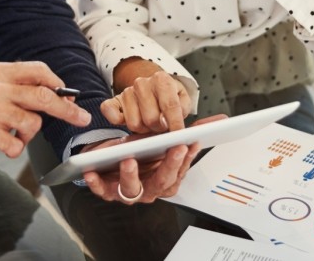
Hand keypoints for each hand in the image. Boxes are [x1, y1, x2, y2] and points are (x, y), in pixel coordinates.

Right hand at [0, 62, 91, 170]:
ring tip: (13, 134)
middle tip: (81, 118)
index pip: (38, 70)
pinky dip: (15, 148)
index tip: (70, 96)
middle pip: (44, 96)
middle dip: (67, 109)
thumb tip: (61, 94)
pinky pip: (17, 144)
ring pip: (33, 122)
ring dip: (28, 134)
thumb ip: (22, 89)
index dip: (58, 83)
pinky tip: (2, 144)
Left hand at [81, 114, 226, 203]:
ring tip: (129, 160)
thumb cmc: (140, 150)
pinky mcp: (107, 190)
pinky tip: (93, 172)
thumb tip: (221, 120)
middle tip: (173, 149)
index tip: (189, 143)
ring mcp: (129, 192)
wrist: (112, 156)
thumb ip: (190, 132)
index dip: (185, 159)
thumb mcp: (164, 138)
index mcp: (165, 179)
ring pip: (132, 190)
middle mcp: (149, 189)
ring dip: (131, 176)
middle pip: (162, 182)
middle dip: (168, 165)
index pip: (179, 171)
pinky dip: (97, 183)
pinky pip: (102, 190)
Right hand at [102, 68, 191, 132]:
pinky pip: (109, 113)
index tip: (178, 135)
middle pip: (151, 118)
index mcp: (161, 79)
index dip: (175, 124)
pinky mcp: (113, 101)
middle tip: (162, 126)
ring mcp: (126, 91)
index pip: (170, 105)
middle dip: (159, 128)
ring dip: (143, 129)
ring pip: (134, 123)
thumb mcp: (182, 99)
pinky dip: (117, 121)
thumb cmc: (167, 96)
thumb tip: (178, 123)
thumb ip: (183, 109)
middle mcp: (142, 83)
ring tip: (149, 124)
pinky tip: (129, 120)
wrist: (152, 86)